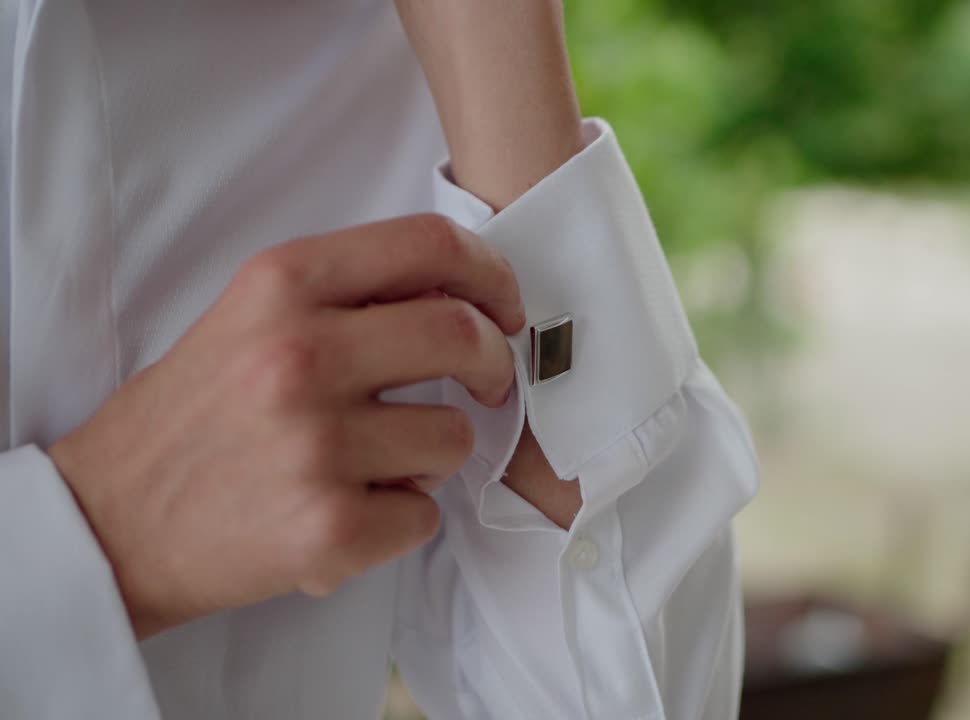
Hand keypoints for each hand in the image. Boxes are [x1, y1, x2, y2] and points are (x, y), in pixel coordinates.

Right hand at [48, 215, 524, 638]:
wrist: (110, 521)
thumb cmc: (191, 417)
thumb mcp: (250, 317)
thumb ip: (346, 294)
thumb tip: (460, 296)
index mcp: (282, 285)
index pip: (431, 245)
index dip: (491, 274)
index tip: (503, 307)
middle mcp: (301, 355)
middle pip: (463, 335)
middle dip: (494, 363)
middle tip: (485, 384)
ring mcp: (316, 444)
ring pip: (456, 437)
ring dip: (435, 453)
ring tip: (378, 463)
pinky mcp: (329, 526)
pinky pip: (425, 515)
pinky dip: (402, 518)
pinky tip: (349, 511)